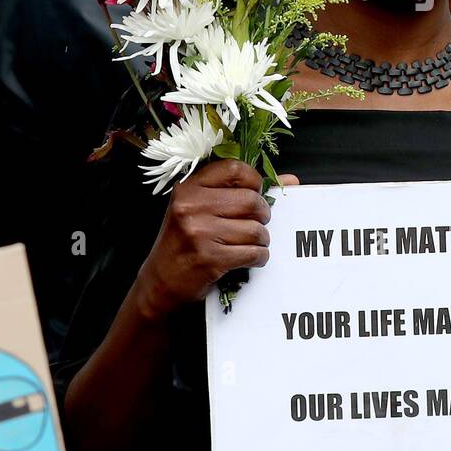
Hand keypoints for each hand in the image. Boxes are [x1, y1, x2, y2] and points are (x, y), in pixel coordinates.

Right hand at [136, 159, 298, 318]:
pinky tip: (251, 258)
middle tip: (258, 223)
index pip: (234, 169)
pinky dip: (259, 257)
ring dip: (261, 239)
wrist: (160, 281)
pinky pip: (253, 253)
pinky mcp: (209, 258)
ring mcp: (199, 233)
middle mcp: (191, 206)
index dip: (254, 181)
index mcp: (189, 188)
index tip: (255, 193)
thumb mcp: (199, 208)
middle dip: (263, 215)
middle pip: (251, 201)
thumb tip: (290, 180)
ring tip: (252, 242)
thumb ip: (238, 190)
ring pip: (255, 229)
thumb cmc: (183, 241)